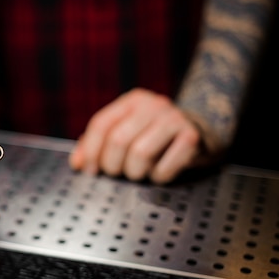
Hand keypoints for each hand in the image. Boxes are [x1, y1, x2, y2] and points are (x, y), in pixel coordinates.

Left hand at [69, 88, 206, 183]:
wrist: (201, 131)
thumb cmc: (154, 137)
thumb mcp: (126, 132)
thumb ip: (97, 145)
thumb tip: (77, 164)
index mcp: (132, 101)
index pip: (101, 124)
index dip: (91, 151)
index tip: (90, 171)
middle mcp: (153, 105)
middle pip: (118, 140)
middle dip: (112, 165)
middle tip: (118, 173)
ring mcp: (174, 119)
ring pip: (139, 154)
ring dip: (135, 173)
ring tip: (139, 172)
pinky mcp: (191, 137)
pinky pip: (164, 167)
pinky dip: (157, 177)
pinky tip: (159, 173)